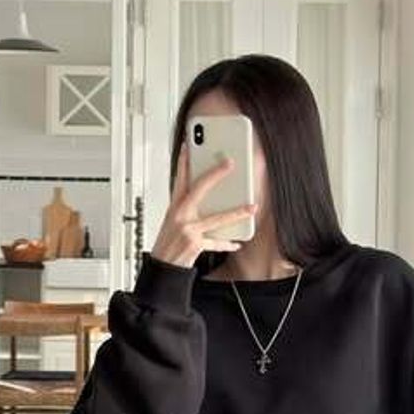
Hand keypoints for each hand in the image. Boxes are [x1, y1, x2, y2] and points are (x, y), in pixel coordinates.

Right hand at [150, 139, 256, 268]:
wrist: (162, 267)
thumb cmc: (168, 244)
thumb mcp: (173, 222)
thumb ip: (189, 209)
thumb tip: (210, 200)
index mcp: (174, 208)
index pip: (179, 179)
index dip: (183, 162)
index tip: (189, 147)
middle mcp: (180, 216)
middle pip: (199, 189)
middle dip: (215, 174)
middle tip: (229, 163)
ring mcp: (188, 230)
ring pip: (217, 218)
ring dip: (237, 213)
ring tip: (251, 207)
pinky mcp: (195, 244)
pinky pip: (216, 243)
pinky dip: (227, 244)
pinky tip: (237, 243)